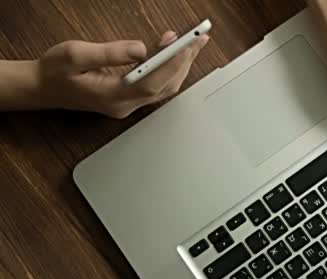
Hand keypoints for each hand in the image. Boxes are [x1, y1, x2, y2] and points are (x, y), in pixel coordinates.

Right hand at [31, 31, 207, 117]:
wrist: (42, 88)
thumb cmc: (55, 71)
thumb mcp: (75, 55)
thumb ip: (109, 53)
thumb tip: (140, 48)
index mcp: (111, 97)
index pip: (151, 84)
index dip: (173, 65)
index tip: (188, 46)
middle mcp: (124, 105)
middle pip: (164, 86)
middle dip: (184, 61)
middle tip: (199, 39)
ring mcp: (128, 105)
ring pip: (163, 87)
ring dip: (179, 65)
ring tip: (192, 43)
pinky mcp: (128, 99)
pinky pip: (155, 86)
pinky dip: (168, 69)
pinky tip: (172, 52)